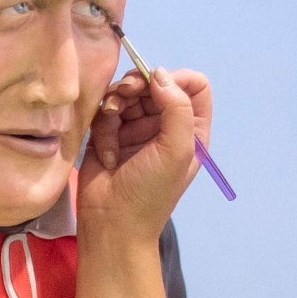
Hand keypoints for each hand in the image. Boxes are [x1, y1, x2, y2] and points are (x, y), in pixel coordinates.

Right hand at [79, 66, 211, 244]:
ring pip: (127, 93)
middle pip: (155, 83)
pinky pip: (106, 111)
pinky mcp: (109, 133)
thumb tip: (158, 74)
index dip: (176, 78)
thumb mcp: (176, 151)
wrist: (111, 224)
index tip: (155, 85)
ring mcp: (136, 128)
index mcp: (190, 129)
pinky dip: (103, 126)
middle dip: (138, 85)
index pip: (193, 85)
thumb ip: (177, 108)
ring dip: (116, 104)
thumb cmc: (150, 192)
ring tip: (110, 122)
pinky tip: (106, 151)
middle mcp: (165, 125)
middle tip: (124, 94)